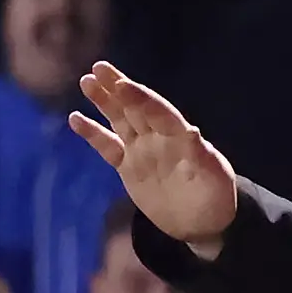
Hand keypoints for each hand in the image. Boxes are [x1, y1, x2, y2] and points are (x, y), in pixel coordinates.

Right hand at [69, 60, 241, 258]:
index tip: (122, 84)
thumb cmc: (216, 198)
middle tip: (99, 68)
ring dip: (104, 101)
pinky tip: (75, 118)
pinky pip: (108, 147)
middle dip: (118, 87)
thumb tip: (194, 132)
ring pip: (119, 120)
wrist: (203, 224)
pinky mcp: (129, 167)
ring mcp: (142, 151)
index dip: (140, 97)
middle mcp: (159, 138)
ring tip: (87, 82)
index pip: (158, 111)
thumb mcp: (214, 178)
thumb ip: (202, 156)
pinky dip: (93, 134)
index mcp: (180, 137)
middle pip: (135, 107)